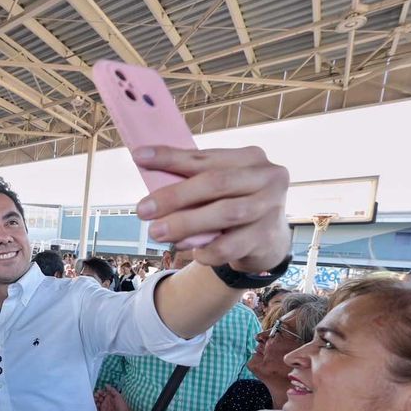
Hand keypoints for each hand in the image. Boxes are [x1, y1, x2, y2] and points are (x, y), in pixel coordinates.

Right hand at [94, 385, 132, 410]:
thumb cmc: (122, 404)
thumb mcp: (117, 395)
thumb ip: (112, 390)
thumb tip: (106, 384)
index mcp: (109, 397)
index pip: (102, 393)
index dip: (100, 392)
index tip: (98, 391)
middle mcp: (105, 402)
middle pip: (99, 398)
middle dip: (96, 396)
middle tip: (96, 395)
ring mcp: (103, 407)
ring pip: (97, 403)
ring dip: (95, 401)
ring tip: (95, 399)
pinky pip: (97, 409)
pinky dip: (95, 407)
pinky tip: (96, 404)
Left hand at [133, 146, 289, 272]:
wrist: (269, 241)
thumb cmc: (234, 204)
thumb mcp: (220, 186)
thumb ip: (191, 177)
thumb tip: (144, 162)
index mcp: (250, 157)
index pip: (205, 157)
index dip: (171, 157)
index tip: (139, 158)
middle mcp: (267, 178)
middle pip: (216, 183)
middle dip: (175, 197)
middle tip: (143, 210)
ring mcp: (270, 208)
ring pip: (225, 214)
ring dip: (186, 224)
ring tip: (157, 232)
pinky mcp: (267, 237)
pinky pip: (230, 246)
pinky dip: (207, 251)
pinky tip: (194, 253)